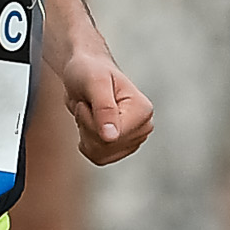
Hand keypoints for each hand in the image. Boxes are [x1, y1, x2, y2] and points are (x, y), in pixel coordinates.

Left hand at [60, 46, 153, 164]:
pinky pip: (98, 158)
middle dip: (87, 127)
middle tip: (88, 104)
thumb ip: (104, 109)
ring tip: (90, 112)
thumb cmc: (90, 71)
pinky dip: (87, 142)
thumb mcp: (94, 83)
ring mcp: (134, 139)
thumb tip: (111, 137)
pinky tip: (90, 123)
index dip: (90, 121)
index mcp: (143, 111)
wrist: (86, 72)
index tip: (91, 99)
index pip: (111, 137)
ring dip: (85, 134)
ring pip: (100, 155)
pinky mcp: (123, 148)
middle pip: (105, 148)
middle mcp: (144, 127)